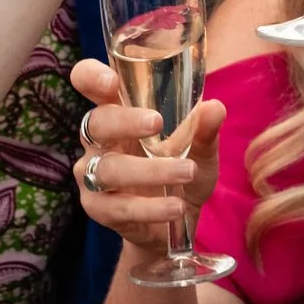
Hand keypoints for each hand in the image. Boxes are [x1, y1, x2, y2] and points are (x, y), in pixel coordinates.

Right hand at [69, 58, 224, 255]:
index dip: (91, 77)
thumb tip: (215, 107)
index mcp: (117, 113)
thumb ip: (204, 130)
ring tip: (188, 172)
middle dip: (124, 121)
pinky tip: (176, 207)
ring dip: (150, 170)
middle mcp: (98, 141)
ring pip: (109, 168)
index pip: (88, 83)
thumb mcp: (200, 151)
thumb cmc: (181, 173)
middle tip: (156, 123)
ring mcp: (92, 174)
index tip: (111, 82)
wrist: (174, 226)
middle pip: (96, 123)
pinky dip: (151, 207)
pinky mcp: (98, 208)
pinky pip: (119, 207)